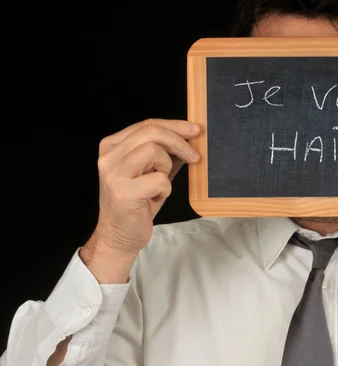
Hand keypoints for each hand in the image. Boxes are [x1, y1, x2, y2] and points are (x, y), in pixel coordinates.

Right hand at [80, 119, 200, 282]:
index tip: (194, 131)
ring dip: (166, 168)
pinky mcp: (123, 191)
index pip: (146, 125)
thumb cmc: (137, 203)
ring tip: (161, 184)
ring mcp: (114, 173)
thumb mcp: (151, 172)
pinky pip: (159, 179)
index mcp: (113, 147)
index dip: (175, 126)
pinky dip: (165, 189)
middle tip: (194, 156)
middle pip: (150, 132)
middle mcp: (109, 156)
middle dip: (179, 142)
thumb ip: (164, 153)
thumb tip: (190, 137)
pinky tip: (156, 198)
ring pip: (154, 151)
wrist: (120, 236)